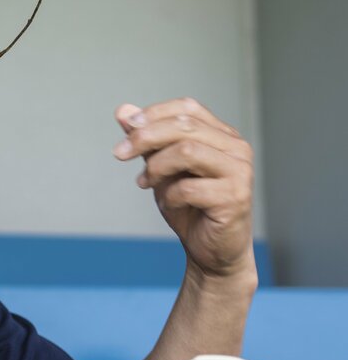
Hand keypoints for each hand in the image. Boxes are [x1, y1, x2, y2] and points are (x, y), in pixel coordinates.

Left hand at [113, 98, 254, 280]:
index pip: (188, 108)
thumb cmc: (189, 208)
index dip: (154, 113)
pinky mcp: (234, 197)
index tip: (126, 127)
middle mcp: (236, 148)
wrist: (212, 252)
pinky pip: (189, 187)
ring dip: (156, 166)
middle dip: (144, 137)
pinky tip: (167, 204)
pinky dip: (169, 195)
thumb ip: (146, 140)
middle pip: (184, 126)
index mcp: (222, 135)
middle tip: (120, 154)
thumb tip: (123, 111)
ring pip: (187, 151)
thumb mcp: (161, 169)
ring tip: (144, 182)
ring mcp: (239, 171)